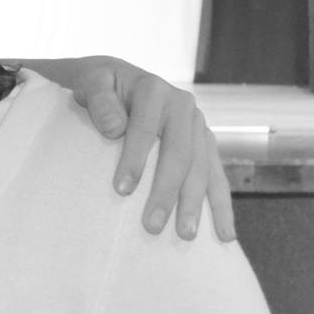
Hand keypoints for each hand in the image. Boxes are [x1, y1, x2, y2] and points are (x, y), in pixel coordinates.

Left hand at [54, 57, 234, 241]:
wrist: (117, 78)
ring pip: (202, 168)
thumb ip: (99, 100)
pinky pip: (216, 175)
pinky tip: (224, 234)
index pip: (145, 129)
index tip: (121, 191)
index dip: (134, 159)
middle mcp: (182, 105)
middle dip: (167, 192)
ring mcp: (197, 125)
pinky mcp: (204, 142)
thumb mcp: (89, 81)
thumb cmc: (98, 86)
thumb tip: (115, 129)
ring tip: (186, 235)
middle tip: (152, 226)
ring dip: (196, 204)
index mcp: (153, 89)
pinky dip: (221, 205)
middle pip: (179, 154)